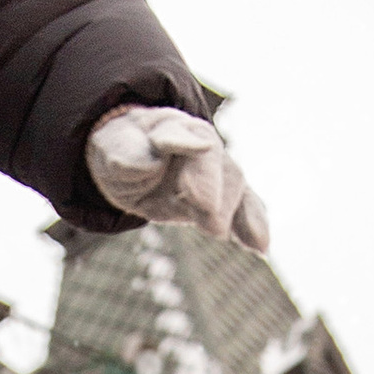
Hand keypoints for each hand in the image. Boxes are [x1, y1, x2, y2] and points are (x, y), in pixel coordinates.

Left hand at [84, 105, 269, 253]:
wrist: (136, 159)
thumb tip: (150, 162)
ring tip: (220, 233)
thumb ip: (128, 154)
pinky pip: (247, 206)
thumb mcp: (113, 150)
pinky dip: (254, 225)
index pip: (179, 132)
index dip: (187, 144)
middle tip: (207, 218)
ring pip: (234, 183)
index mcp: (170, 125)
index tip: (201, 148)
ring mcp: (218, 168)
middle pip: (214, 159)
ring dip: (233, 210)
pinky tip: (259, 247)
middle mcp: (201, 142)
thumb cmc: (124, 151)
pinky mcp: (226, 194)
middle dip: (212, 187)